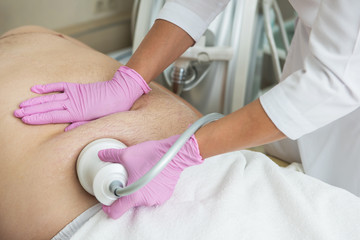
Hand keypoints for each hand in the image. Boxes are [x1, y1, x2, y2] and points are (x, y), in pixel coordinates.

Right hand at [14, 66, 150, 125]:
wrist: (123, 90)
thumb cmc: (114, 108)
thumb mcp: (101, 121)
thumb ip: (83, 125)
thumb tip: (67, 131)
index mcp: (78, 113)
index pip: (53, 117)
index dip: (38, 118)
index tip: (25, 120)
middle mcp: (73, 103)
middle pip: (48, 107)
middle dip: (31, 111)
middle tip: (16, 114)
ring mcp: (74, 94)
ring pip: (50, 98)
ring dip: (35, 101)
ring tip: (21, 105)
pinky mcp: (77, 87)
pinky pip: (59, 86)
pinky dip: (47, 87)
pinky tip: (36, 89)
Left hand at [98, 134, 202, 218]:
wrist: (174, 154)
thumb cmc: (152, 155)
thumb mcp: (127, 154)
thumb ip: (111, 155)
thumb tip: (101, 155)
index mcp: (133, 195)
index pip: (116, 212)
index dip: (109, 207)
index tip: (108, 201)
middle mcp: (145, 201)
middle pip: (129, 203)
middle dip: (125, 193)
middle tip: (126, 180)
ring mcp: (157, 199)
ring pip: (141, 199)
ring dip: (138, 191)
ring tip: (139, 176)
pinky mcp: (165, 195)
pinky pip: (152, 195)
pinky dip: (149, 189)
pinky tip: (149, 177)